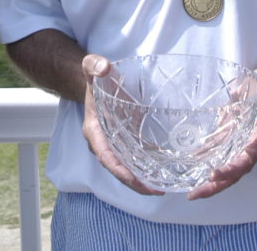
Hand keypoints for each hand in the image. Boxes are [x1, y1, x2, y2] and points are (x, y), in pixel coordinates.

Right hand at [81, 54, 163, 195]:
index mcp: (94, 130)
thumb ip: (94, 65)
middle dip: (135, 182)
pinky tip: (165, 172)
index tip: (136, 181)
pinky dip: (148, 167)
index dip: (120, 171)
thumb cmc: (95, 78)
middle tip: (157, 190)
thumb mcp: (91, 68)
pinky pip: (136, 158)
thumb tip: (103, 68)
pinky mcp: (126, 141)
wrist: (95, 82)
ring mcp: (115, 144)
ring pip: (127, 167)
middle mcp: (104, 142)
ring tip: (164, 188)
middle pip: (118, 169)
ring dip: (143, 180)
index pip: (105, 156)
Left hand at [188, 66, 256, 199]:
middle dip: (216, 184)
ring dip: (209, 179)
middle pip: (234, 171)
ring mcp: (239, 142)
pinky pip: (217, 152)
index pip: (247, 159)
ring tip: (191, 191)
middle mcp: (250, 145)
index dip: (232, 169)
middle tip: (195, 195)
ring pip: (224, 166)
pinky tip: (190, 165)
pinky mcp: (230, 134)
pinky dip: (205, 160)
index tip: (216, 174)